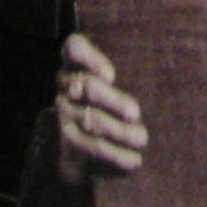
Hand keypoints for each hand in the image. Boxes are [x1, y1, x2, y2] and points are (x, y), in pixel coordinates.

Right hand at [54, 32, 148, 183]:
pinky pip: (92, 148)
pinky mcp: (69, 141)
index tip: (111, 76)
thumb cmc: (114, 97)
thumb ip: (122, 78)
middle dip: (113, 100)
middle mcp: (67, 84)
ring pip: (91, 119)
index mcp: (77, 61)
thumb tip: (124, 96)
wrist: (86, 139)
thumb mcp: (119, 81)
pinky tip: (134, 160)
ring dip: (119, 131)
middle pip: (87, 86)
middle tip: (135, 113)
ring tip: (141, 137)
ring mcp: (65, 112)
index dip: (90, 58)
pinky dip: (116, 155)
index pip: (75, 47)